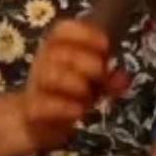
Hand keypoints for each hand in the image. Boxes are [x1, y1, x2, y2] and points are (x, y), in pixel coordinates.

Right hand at [0, 20, 126, 155]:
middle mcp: (43, 63)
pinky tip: (78, 112)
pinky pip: (42, 105)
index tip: (105, 45)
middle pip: (58, 52)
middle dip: (84, 60)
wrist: (37, 124)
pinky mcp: (32, 111)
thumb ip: (109, 80)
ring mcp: (36, 87)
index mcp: (56, 49)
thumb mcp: (93, 85)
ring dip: (74, 82)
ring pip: (49, 75)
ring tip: (88, 93)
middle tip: (101, 73)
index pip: (62, 30)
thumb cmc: (68, 95)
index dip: (84, 34)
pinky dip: (62, 107)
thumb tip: (123, 78)